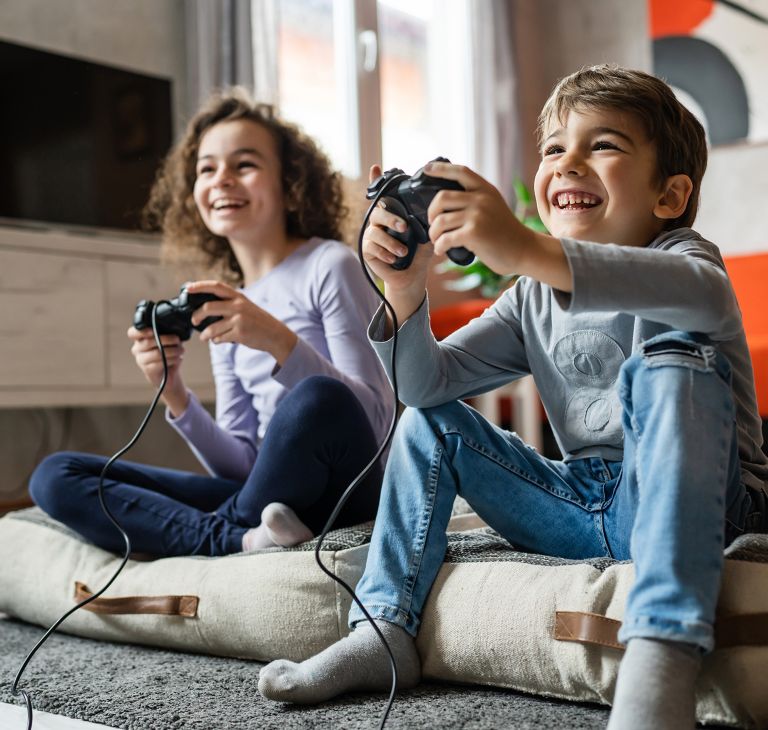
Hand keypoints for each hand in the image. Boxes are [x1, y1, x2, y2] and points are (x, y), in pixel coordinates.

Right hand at [127, 325, 187, 414]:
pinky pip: (161, 362)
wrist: (169, 373)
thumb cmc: (168, 353)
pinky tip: (178, 358)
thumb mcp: (168, 341)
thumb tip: (175, 329)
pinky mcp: (148, 370)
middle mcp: (137, 349)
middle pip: (148, 342)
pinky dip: (173, 359)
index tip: (152, 330)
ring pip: (157, 353)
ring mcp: (141, 360)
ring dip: (172, 350)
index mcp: (140, 339)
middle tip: (177, 340)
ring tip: (181, 350)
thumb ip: (168, 333)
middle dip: (167, 339)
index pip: (132, 333)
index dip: (141, 331)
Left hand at [184, 280, 297, 364]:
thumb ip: (229, 304)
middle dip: (197, 315)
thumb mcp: (246, 306)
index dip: (200, 286)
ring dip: (205, 334)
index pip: (216, 286)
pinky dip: (216, 341)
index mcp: (239, 297)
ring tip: (204, 337)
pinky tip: (219, 340)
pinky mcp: (240, 334)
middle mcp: (238, 306)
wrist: (275, 335)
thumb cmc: (258, 321)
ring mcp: (239, 320)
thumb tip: (205, 307)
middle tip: (194, 321)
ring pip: (212, 328)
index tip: (188, 288)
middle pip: (208, 308)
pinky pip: (220, 338)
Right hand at [362, 165, 430, 324]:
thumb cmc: (419, 253)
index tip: (376, 167)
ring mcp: (371, 235)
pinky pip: (372, 246)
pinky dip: (385, 252)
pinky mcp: (367, 250)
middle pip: (377, 211)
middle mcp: (379, 222)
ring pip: (374, 232)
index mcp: (393, 214)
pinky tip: (394, 258)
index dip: (376, 180)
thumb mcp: (425, 234)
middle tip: (404, 227)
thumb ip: (425, 221)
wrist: (412, 277)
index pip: (382, 194)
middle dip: (390, 219)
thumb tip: (435, 207)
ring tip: (403, 252)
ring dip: (390, 242)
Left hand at [424, 161, 570, 290]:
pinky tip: (440, 250)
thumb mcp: (494, 206)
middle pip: (442, 197)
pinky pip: (445, 238)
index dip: (441, 169)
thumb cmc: (505, 233)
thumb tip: (447, 201)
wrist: (524, 251)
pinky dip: (439, 246)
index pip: (460, 171)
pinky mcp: (474, 233)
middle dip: (431, 213)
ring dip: (433, 233)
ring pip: (440, 220)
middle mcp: (481, 199)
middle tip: (433, 224)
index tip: (426, 169)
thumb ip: (476, 200)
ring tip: (436, 240)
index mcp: (485, 189)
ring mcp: (477, 215)